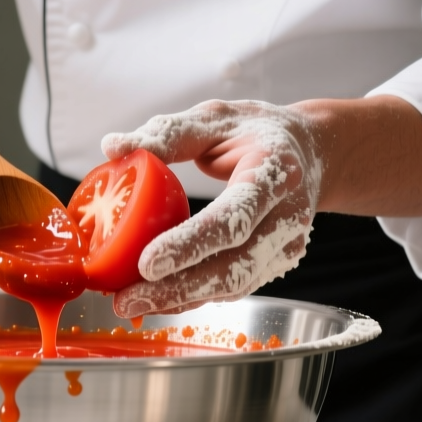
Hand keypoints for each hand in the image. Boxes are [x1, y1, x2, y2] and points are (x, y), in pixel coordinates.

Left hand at [100, 100, 323, 316]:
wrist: (310, 154)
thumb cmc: (257, 132)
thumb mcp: (215, 118)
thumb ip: (167, 134)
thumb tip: (112, 147)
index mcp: (276, 172)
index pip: (234, 216)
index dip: (191, 243)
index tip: (147, 262)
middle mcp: (288, 216)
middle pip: (234, 265)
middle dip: (177, 289)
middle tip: (126, 300)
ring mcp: (286, 246)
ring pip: (233, 285)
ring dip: (181, 300)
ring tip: (131, 304)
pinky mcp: (275, 264)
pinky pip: (232, 287)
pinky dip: (194, 297)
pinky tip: (157, 298)